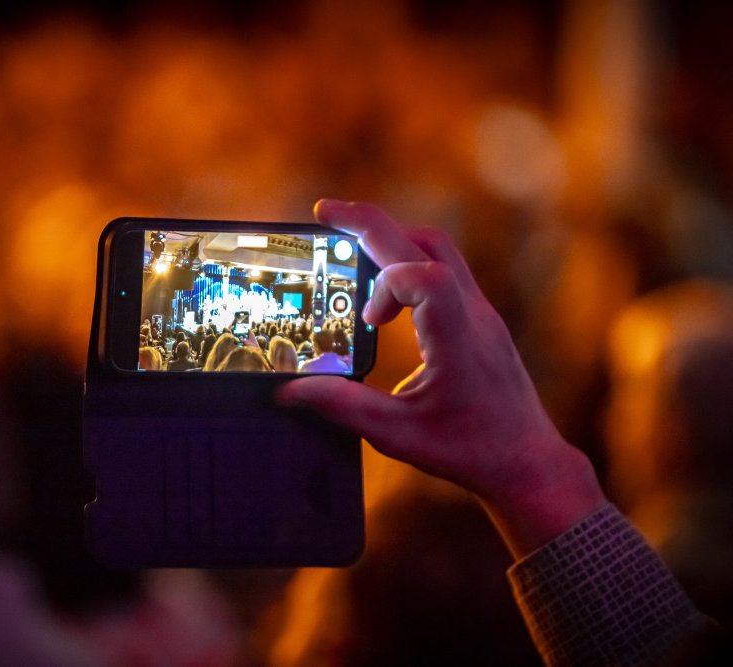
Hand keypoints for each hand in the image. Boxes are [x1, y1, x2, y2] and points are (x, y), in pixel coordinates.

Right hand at [279, 200, 605, 556]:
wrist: (527, 462)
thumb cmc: (469, 451)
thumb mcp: (397, 435)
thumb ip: (341, 407)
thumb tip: (290, 390)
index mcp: (458, 339)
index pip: (422, 276)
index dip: (383, 287)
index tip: (368, 322)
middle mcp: (474, 315)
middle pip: (426, 244)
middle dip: (369, 223)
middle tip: (325, 212)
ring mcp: (481, 314)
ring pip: (440, 249)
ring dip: (394, 240)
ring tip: (353, 246)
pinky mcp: (480, 320)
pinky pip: (445, 271)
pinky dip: (409, 265)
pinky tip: (386, 293)